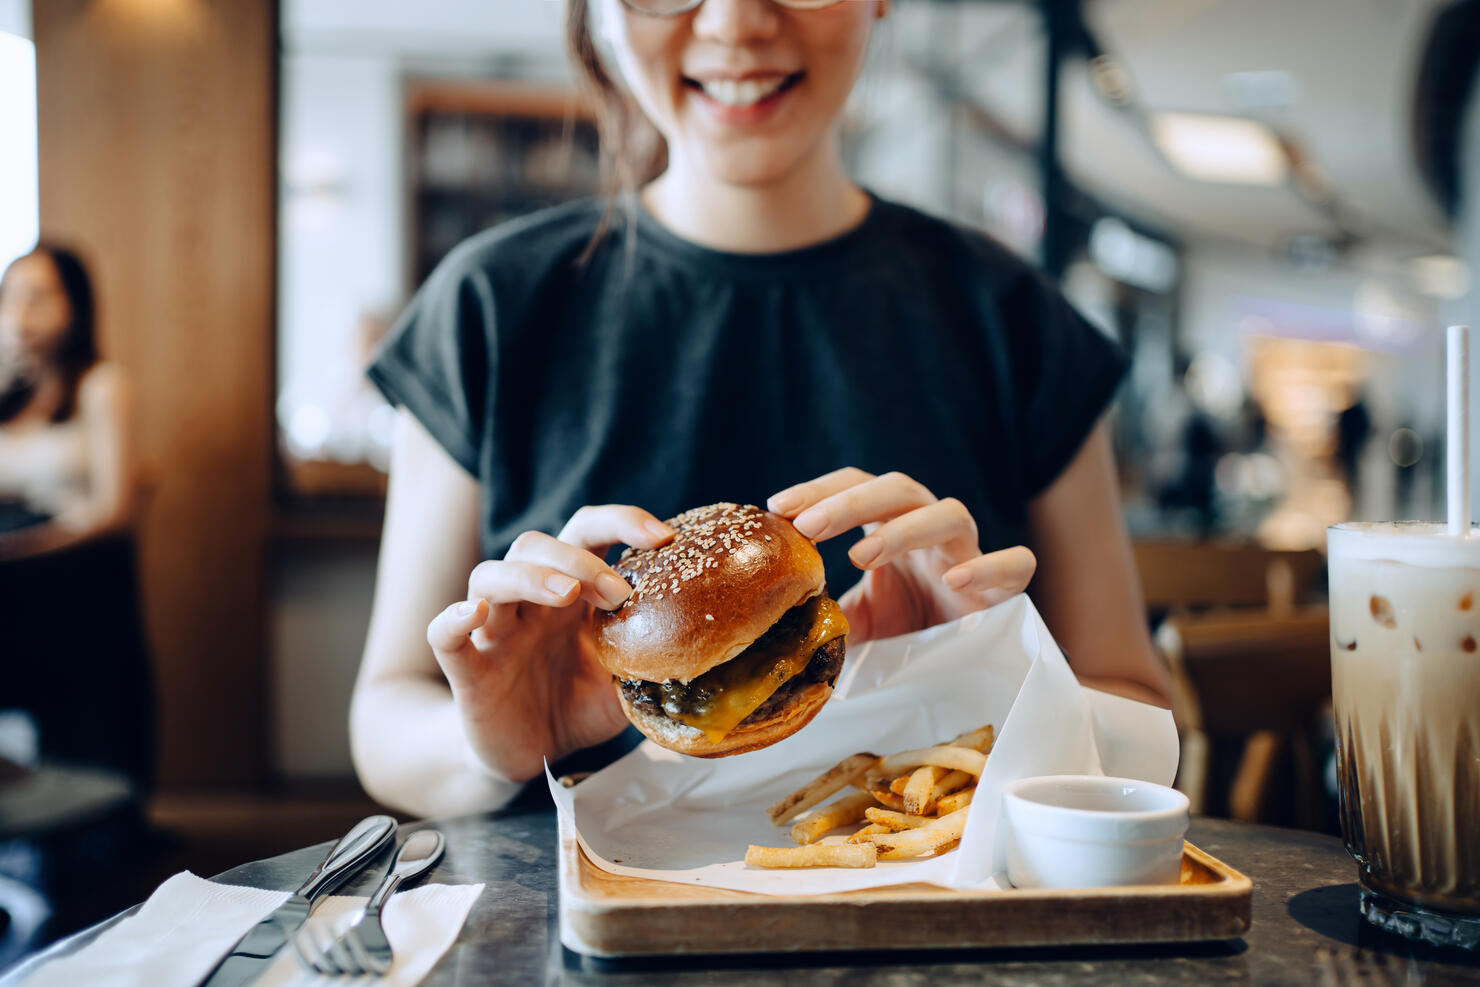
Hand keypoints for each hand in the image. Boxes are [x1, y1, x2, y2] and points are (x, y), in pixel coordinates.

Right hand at [423, 505, 672, 782]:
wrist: (531, 756)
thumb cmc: (577, 706)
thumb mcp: (627, 682)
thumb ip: (654, 660)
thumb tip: (711, 657)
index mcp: (571, 594)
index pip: (587, 533)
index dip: (620, 521)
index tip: (662, 537)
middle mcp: (529, 602)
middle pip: (536, 545)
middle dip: (581, 560)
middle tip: (621, 594)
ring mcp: (494, 631)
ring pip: (490, 576)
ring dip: (530, 576)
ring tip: (565, 594)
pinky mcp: (466, 668)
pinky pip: (443, 634)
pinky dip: (453, 618)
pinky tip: (473, 615)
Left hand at [768, 468, 1034, 641]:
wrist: (966, 659)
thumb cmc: (910, 625)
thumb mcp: (860, 619)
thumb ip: (827, 613)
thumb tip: (778, 629)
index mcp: (893, 522)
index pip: (856, 485)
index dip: (819, 490)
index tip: (778, 508)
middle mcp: (931, 525)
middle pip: (898, 489)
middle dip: (850, 503)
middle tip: (807, 526)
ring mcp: (970, 550)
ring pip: (948, 514)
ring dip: (903, 530)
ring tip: (860, 557)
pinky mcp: (1007, 585)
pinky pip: (1013, 563)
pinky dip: (987, 566)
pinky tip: (955, 580)